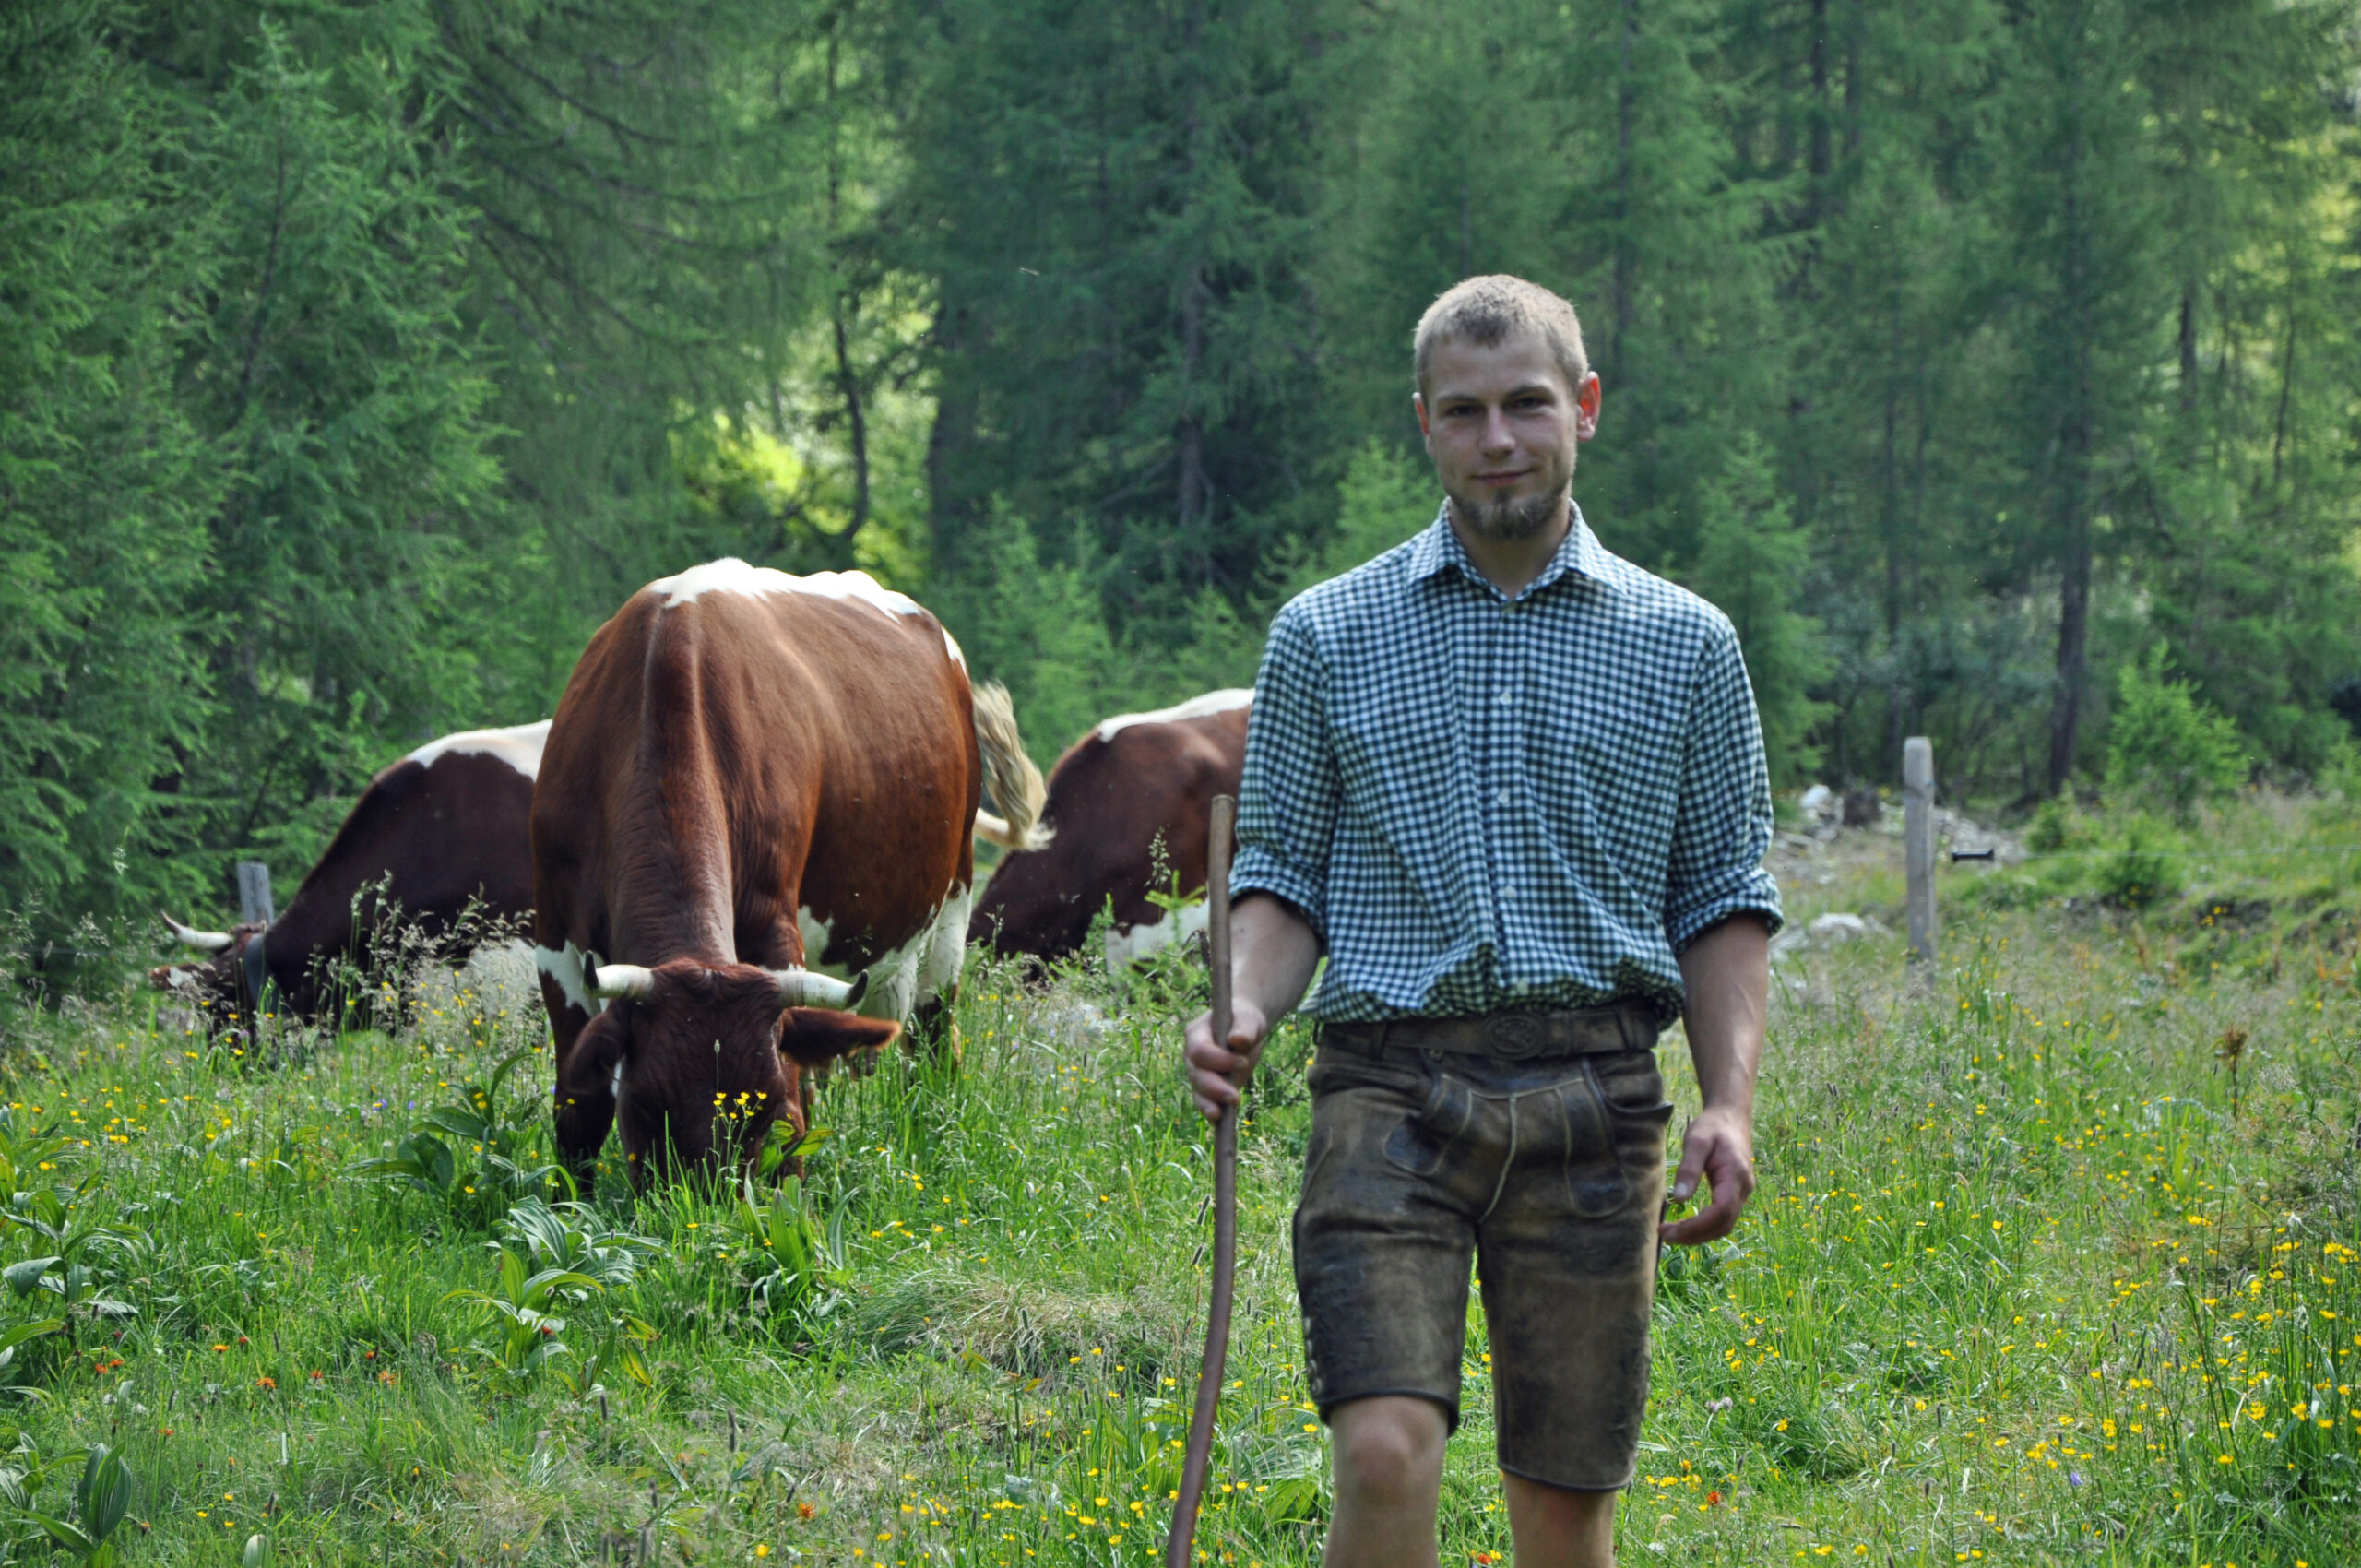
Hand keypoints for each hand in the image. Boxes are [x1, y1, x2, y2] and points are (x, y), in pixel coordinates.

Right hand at [1183, 999, 1270, 1121]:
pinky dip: (1211, 1112)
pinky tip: (1219, 1122)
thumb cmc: (1244, 1021)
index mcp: (1197, 1034)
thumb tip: (1237, 1040)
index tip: (1242, 1062)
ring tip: (1222, 1115)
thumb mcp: (1248, 1020)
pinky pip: (1205, 1102)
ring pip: (1198, 1092)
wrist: (1245, 1031)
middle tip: (1235, 1097)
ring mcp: (1198, 1073)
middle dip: (1214, 1088)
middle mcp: (1192, 1056)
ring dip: (1210, 1104)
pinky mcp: (1208, 1088)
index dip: (1218, 1060)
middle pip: (1196, 1075)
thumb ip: (1244, 1028)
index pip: (1200, 1050)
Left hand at [1658, 1103, 1754, 1244]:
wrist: (1730, 1117)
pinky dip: (1705, 1227)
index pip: (1721, 1211)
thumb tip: (1679, 1199)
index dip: (1697, 1226)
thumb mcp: (1696, 1141)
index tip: (1671, 1230)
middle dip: (1695, 1235)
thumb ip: (1689, 1169)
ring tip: (1671, 1233)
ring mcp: (1742, 1192)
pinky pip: (1723, 1218)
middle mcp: (1744, 1188)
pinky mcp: (1736, 1193)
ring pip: (1725, 1225)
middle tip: (1665, 1234)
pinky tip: (1686, 1225)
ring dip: (1699, 1235)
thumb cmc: (1712, 1126)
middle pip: (1724, 1225)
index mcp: (1736, 1175)